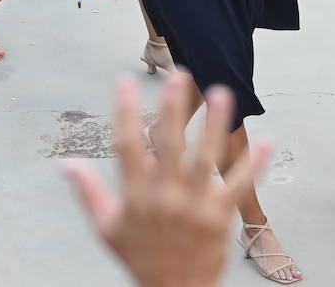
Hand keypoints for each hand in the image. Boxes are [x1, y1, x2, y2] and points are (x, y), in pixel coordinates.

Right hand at [64, 73, 271, 286]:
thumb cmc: (139, 257)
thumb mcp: (106, 227)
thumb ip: (88, 192)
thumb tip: (67, 164)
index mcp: (135, 197)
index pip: (126, 148)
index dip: (125, 113)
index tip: (125, 82)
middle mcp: (164, 199)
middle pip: (169, 147)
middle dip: (173, 110)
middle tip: (179, 76)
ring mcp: (194, 207)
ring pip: (206, 159)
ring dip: (214, 126)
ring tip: (222, 94)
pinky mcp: (220, 217)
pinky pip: (239, 186)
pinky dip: (254, 165)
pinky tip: (267, 142)